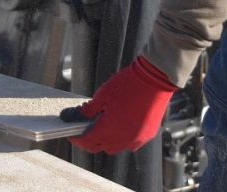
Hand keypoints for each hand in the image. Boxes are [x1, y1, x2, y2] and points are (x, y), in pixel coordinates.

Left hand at [61, 56, 176, 153]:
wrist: (154, 80)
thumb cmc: (127, 85)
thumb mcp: (102, 95)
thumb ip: (88, 110)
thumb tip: (75, 116)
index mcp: (109, 130)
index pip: (87, 143)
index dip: (77, 139)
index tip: (72, 133)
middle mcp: (123, 140)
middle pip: (101, 147)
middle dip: (90, 140)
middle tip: (84, 128)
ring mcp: (137, 139)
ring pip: (116, 148)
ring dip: (106, 141)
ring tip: (101, 126)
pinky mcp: (147, 135)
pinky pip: (131, 144)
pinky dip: (122, 139)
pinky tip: (118, 126)